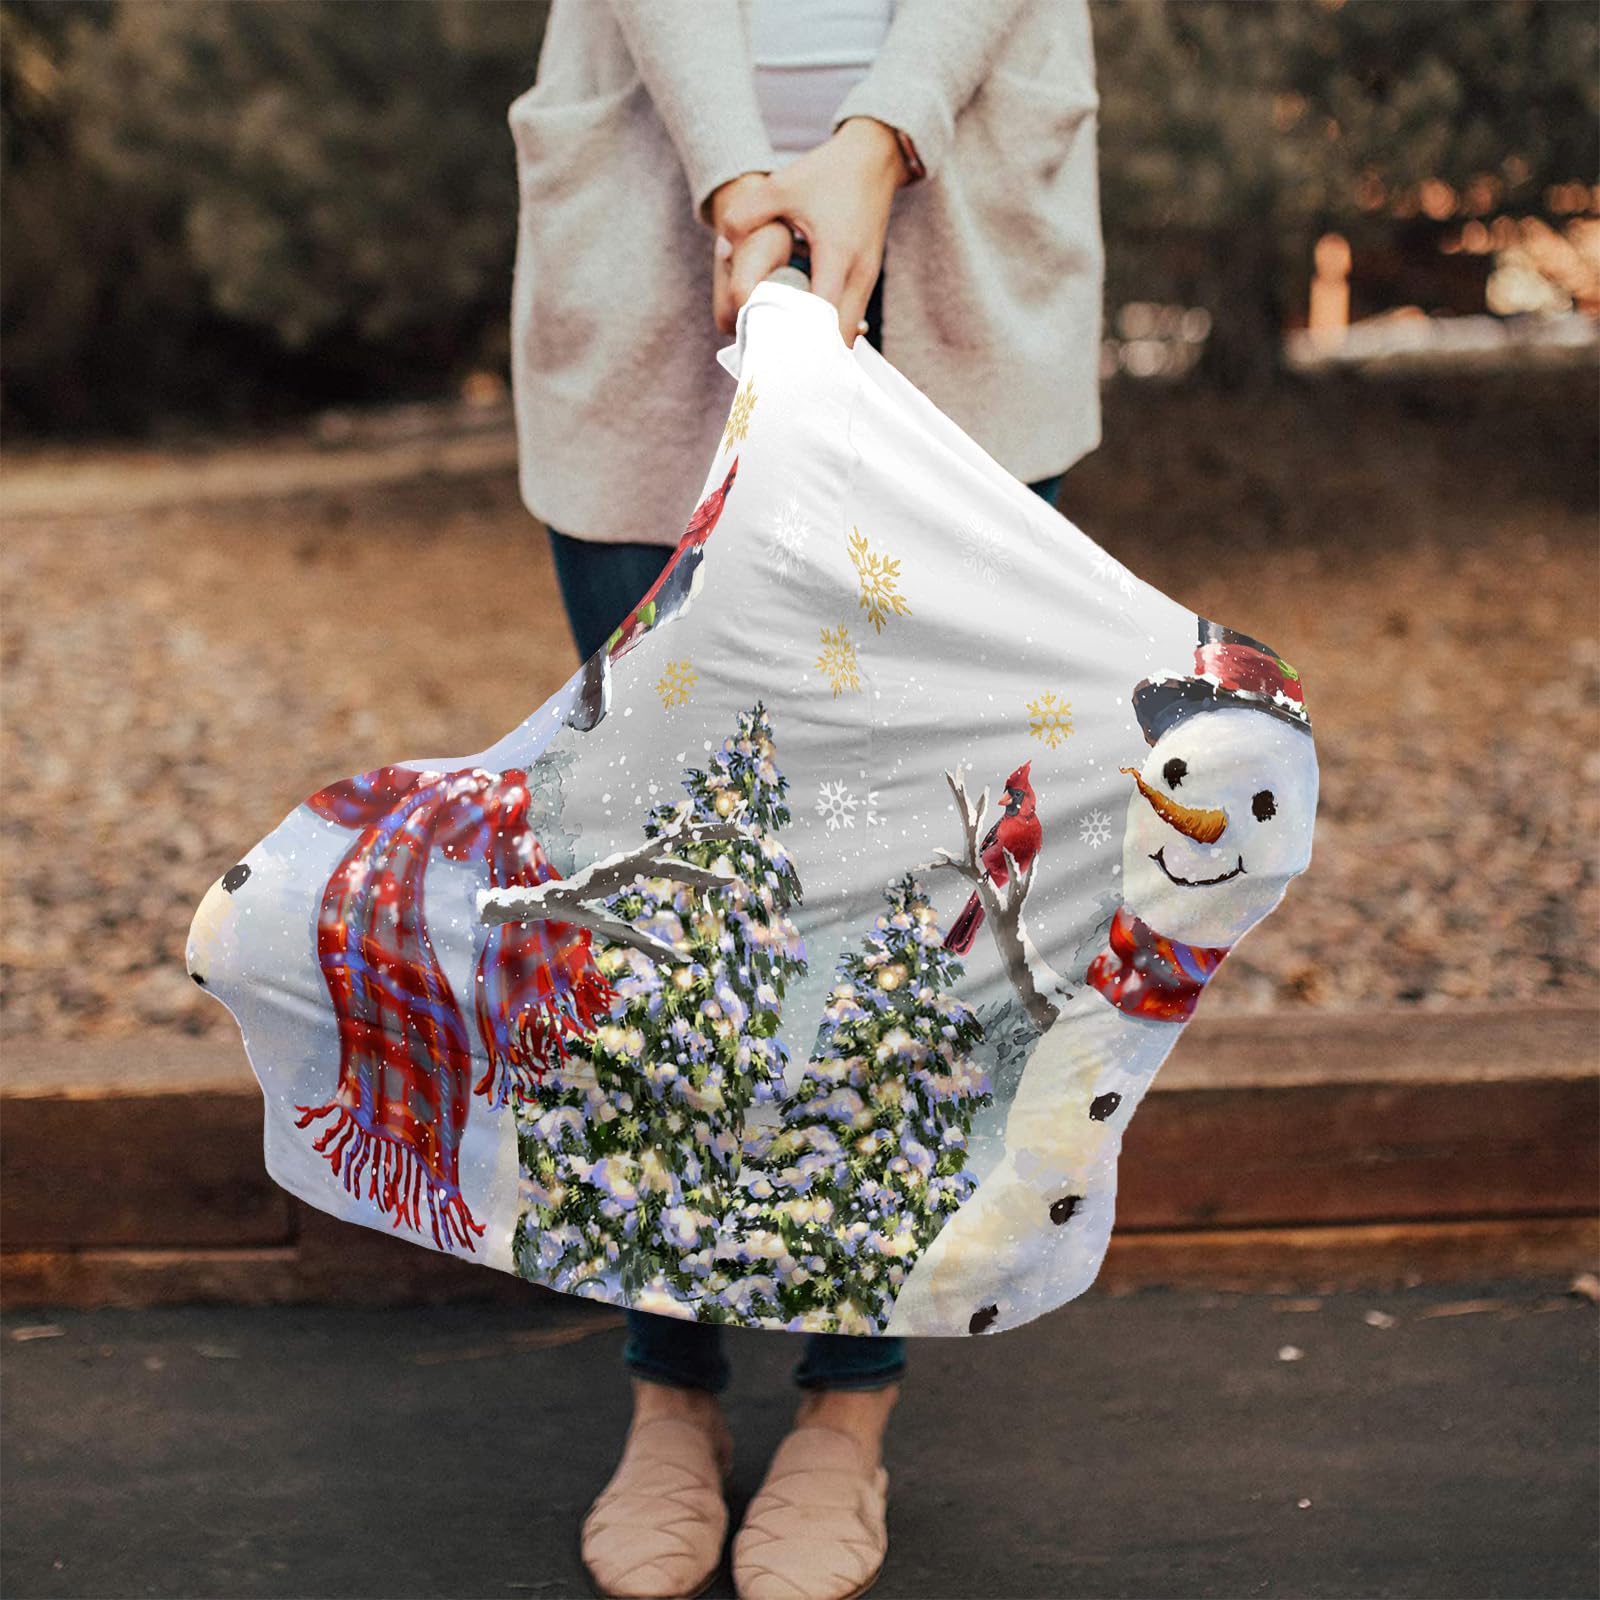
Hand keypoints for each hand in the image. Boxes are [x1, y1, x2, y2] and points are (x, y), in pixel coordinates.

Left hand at [713, 119, 907, 345]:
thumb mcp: (781, 187)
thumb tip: (722, 248)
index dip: (800, 343)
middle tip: (776, 358)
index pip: (823, 320)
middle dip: (810, 353)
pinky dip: (829, 327)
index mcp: (837, 257)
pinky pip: (849, 316)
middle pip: (839, 339)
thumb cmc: (827, 172)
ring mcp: (868, 279)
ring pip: (847, 332)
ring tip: (786, 347)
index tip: (773, 353)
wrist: (873, 157)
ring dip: (820, 341)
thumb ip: (745, 215)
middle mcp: (859, 275)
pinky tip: (802, 325)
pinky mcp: (867, 278)